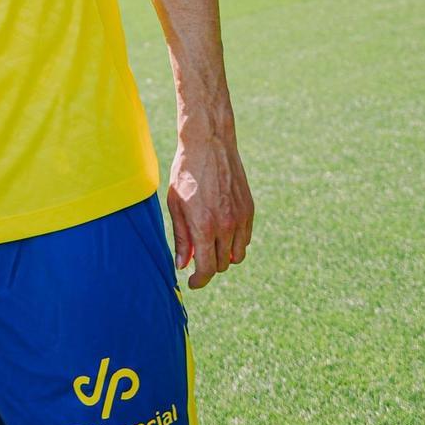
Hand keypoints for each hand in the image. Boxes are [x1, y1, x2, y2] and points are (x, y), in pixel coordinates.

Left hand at [167, 133, 253, 289]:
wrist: (209, 143)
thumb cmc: (186, 172)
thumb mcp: (175, 204)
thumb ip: (181, 236)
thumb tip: (182, 264)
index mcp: (204, 226)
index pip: (206, 269)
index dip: (199, 280)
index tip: (193, 282)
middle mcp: (226, 226)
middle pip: (222, 264)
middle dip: (208, 266)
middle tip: (197, 257)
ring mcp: (240, 218)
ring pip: (237, 255)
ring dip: (224, 256)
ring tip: (210, 245)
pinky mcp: (249, 209)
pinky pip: (246, 239)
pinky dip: (236, 242)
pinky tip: (222, 232)